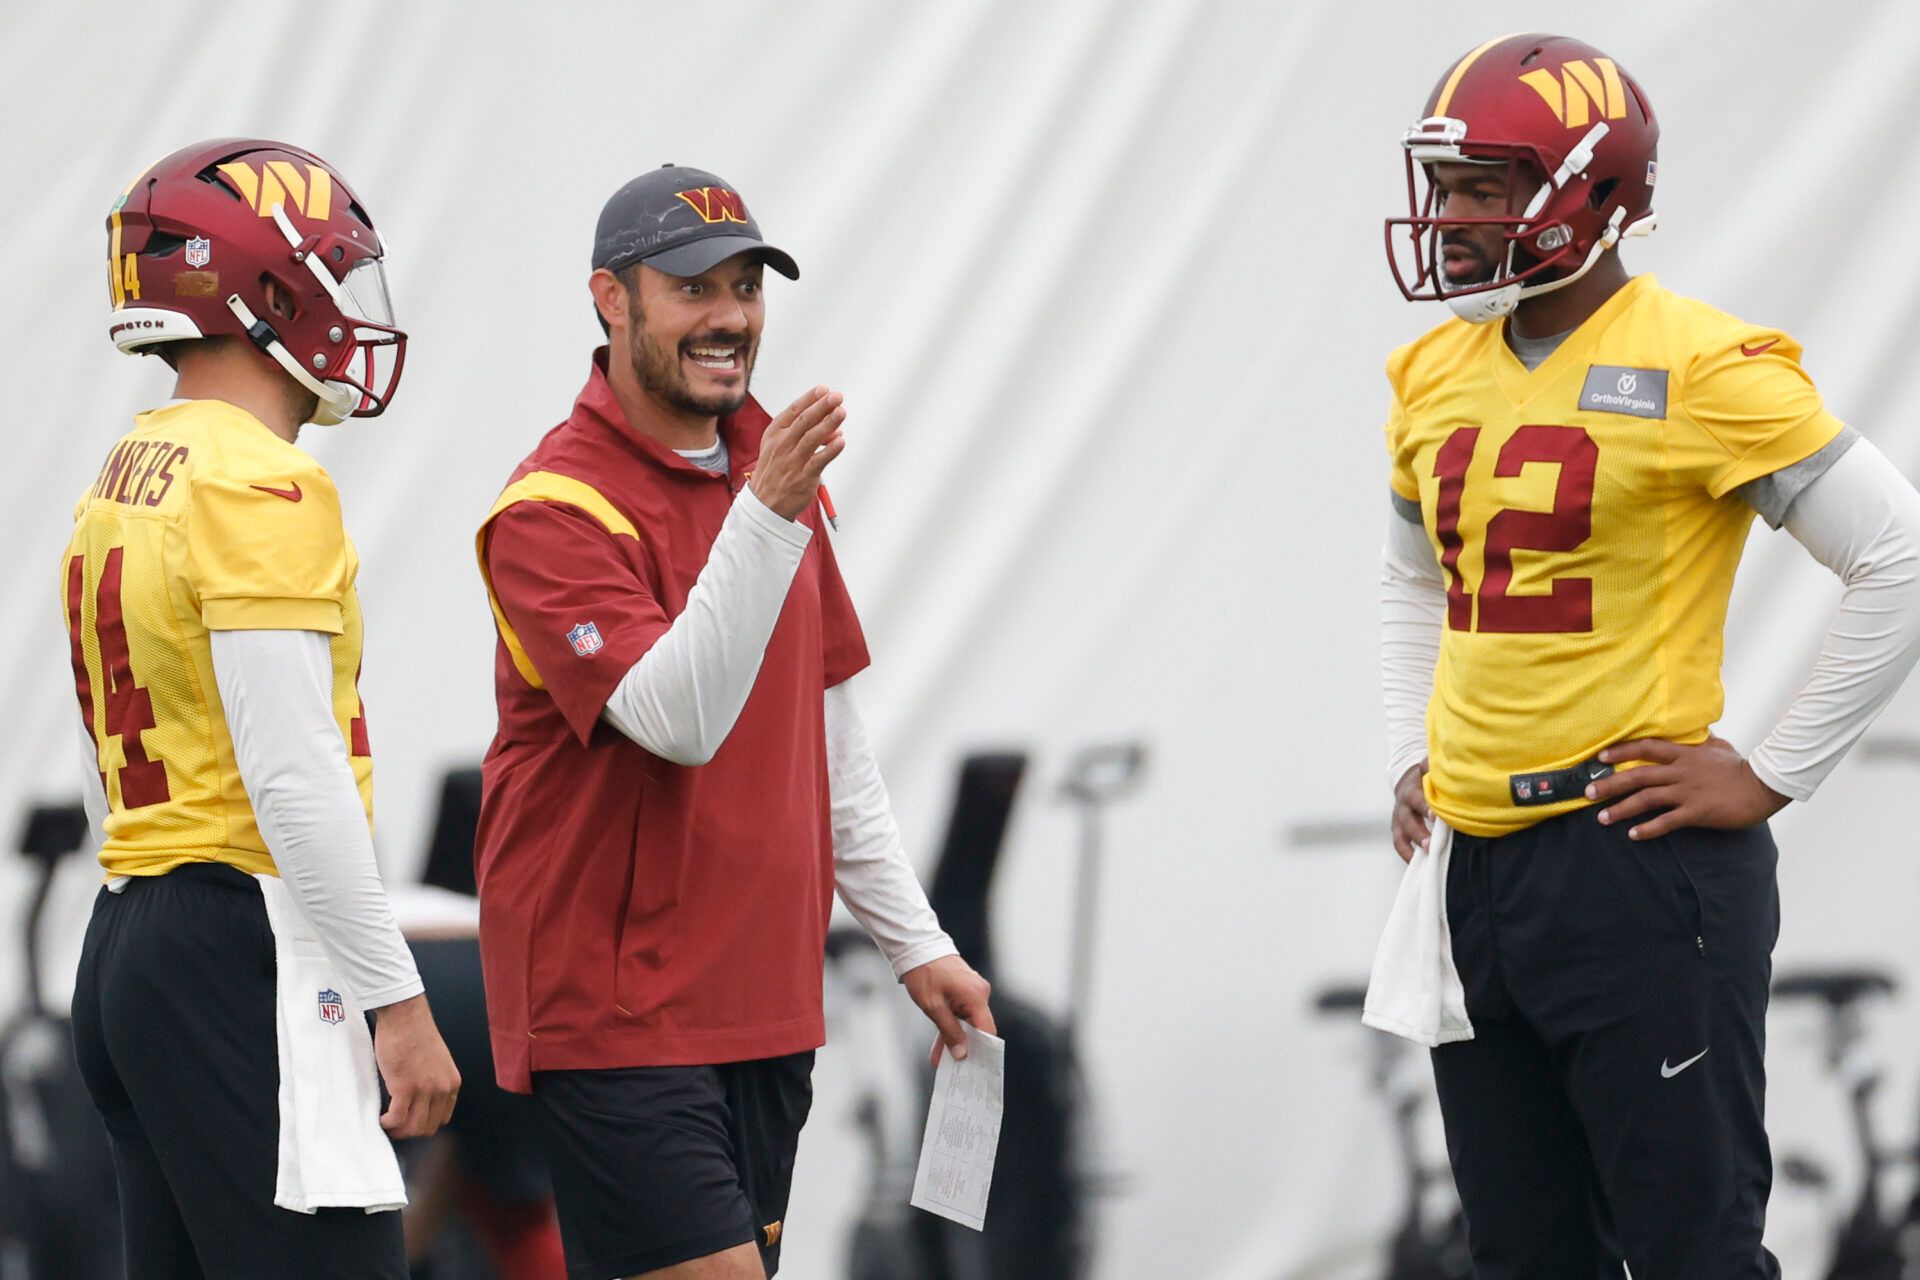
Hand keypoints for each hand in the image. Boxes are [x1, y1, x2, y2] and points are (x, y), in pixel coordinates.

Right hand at [372, 993, 459, 1138]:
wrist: (406, 1016)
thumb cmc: (416, 1033)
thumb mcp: (436, 1062)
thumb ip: (433, 1081)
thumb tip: (418, 1101)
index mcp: (451, 1083)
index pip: (443, 1119)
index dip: (424, 1124)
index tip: (410, 1121)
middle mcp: (442, 1088)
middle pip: (428, 1127)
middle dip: (410, 1131)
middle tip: (395, 1126)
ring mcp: (425, 1089)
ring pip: (413, 1127)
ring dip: (398, 1131)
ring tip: (387, 1124)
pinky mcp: (405, 1087)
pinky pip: (397, 1118)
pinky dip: (388, 1124)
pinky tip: (381, 1118)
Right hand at [749, 386, 845, 519]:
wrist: (765, 503)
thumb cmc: (775, 470)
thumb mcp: (778, 446)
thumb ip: (804, 434)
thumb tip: (834, 427)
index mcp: (774, 434)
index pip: (793, 411)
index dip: (810, 399)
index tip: (824, 390)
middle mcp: (782, 445)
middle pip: (804, 421)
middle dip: (822, 406)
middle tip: (836, 397)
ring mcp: (792, 461)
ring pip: (812, 438)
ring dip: (828, 424)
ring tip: (841, 412)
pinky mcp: (803, 477)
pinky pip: (819, 461)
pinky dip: (830, 450)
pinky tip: (841, 441)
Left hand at [902, 955, 994, 1067]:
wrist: (917, 948)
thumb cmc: (925, 973)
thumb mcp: (933, 1007)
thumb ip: (949, 1031)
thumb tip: (962, 1053)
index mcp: (976, 996)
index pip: (987, 1030)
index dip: (982, 1050)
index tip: (975, 1067)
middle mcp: (979, 993)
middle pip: (978, 1028)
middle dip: (965, 1048)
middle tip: (955, 1068)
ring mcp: (972, 992)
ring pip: (967, 1023)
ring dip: (955, 1039)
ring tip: (941, 1060)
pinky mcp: (964, 991)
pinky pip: (961, 1014)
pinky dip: (951, 1027)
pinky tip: (940, 1046)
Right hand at [1390, 759, 1431, 862]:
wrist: (1407, 782)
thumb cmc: (1423, 778)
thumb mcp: (1426, 769)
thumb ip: (1432, 766)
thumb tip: (1440, 762)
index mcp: (1411, 791)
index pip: (1416, 799)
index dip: (1424, 808)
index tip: (1435, 817)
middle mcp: (1402, 807)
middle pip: (1407, 821)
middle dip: (1418, 833)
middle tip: (1430, 844)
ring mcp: (1399, 820)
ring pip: (1401, 835)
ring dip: (1413, 846)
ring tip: (1426, 855)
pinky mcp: (1398, 830)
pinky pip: (1400, 845)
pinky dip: (1408, 855)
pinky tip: (1419, 864)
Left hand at [1585, 735, 1788, 840]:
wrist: (1763, 786)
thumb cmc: (1740, 767)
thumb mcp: (1718, 747)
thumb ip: (1700, 741)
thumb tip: (1695, 731)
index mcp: (1684, 754)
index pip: (1646, 748)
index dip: (1621, 751)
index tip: (1600, 757)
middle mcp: (1680, 772)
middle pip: (1637, 776)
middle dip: (1610, 784)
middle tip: (1588, 792)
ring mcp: (1687, 792)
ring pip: (1646, 799)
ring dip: (1621, 809)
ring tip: (1602, 818)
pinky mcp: (1697, 812)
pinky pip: (1667, 821)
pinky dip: (1648, 828)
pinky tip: (1633, 835)